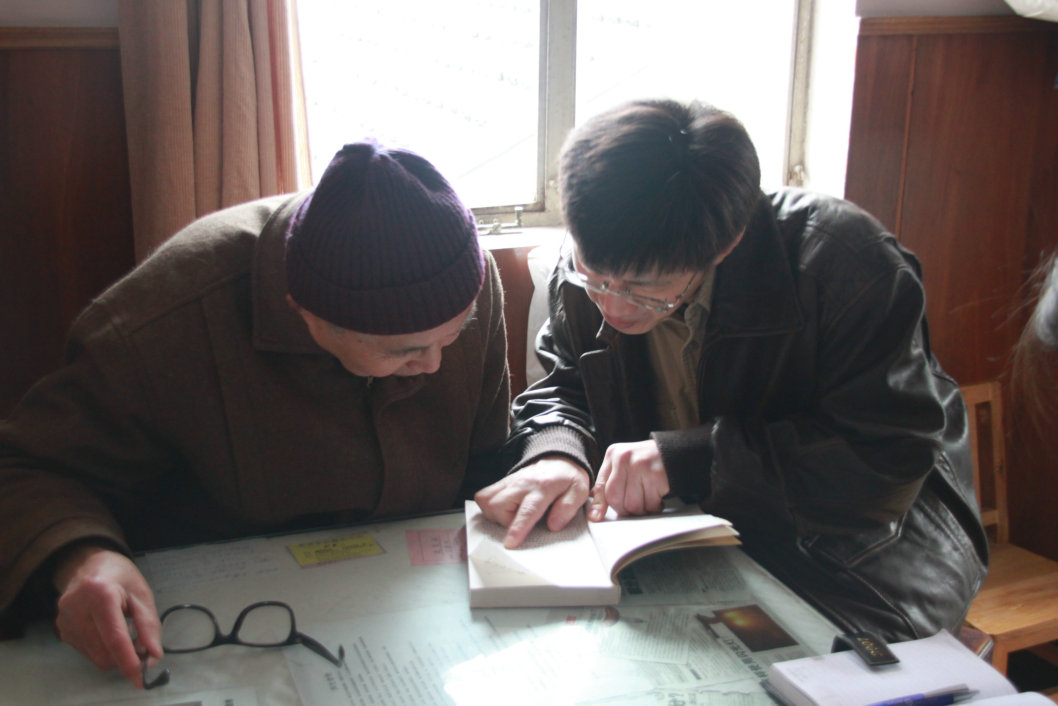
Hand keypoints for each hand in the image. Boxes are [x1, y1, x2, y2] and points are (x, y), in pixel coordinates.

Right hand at [52, 544, 161, 688]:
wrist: (88, 564)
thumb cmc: (120, 576)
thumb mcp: (142, 594)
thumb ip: (149, 626)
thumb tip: (153, 656)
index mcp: (99, 593)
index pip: (114, 637)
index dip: (129, 661)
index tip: (141, 678)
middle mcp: (75, 608)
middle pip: (104, 652)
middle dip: (126, 657)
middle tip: (142, 646)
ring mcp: (64, 621)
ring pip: (96, 657)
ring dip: (115, 654)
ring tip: (125, 632)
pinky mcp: (61, 631)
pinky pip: (88, 652)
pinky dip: (103, 649)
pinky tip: (108, 630)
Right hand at [473, 457, 590, 548]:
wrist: (558, 459)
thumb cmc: (568, 478)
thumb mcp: (579, 491)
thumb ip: (568, 508)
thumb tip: (553, 526)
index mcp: (543, 488)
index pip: (527, 510)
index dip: (517, 528)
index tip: (510, 543)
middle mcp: (522, 484)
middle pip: (498, 505)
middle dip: (504, 522)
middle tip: (520, 523)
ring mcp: (510, 482)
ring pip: (487, 500)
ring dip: (495, 515)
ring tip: (512, 516)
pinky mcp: (503, 482)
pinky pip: (484, 496)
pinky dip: (489, 507)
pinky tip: (504, 510)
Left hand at [589, 439, 669, 520]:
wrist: (674, 453)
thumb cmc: (645, 463)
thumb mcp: (623, 465)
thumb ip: (608, 482)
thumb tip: (595, 509)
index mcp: (613, 454)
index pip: (600, 485)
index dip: (599, 505)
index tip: (596, 518)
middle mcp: (624, 458)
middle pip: (615, 498)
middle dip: (623, 509)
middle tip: (633, 506)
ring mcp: (640, 465)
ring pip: (632, 505)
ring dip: (641, 509)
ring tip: (647, 499)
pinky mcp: (656, 475)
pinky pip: (650, 504)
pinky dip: (654, 506)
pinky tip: (657, 497)